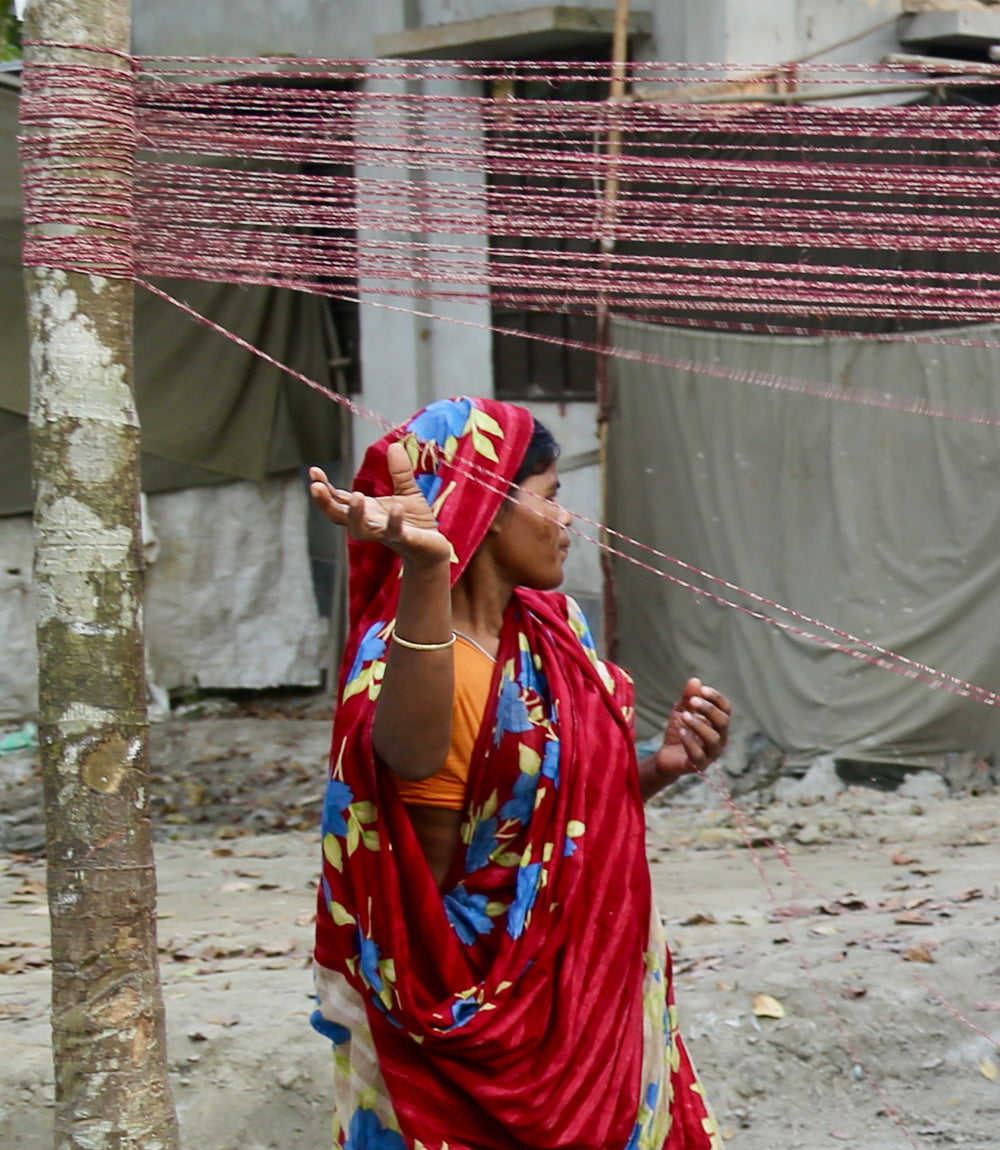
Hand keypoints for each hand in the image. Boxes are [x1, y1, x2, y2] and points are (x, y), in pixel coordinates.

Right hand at [309, 443, 451, 567]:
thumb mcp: (407, 491)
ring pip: (362, 529)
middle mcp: (369, 524)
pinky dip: (394, 521)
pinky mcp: (405, 540)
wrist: (433, 549)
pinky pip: (395, 532)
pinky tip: (395, 506)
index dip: (324, 487)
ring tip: (356, 495)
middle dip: (326, 503)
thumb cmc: (416, 522)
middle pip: (340, 516)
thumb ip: (399, 471)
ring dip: (356, 514)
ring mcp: (385, 534)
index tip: (313, 471)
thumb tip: (394, 445)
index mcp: (366, 511)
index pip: (338, 500)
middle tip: (315, 487)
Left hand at [653, 678, 730, 784]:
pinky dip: (689, 742)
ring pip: (713, 739)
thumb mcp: (681, 710)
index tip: (701, 690)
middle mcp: (720, 738)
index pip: (726, 709)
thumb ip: (688, 697)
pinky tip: (680, 732)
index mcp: (719, 724)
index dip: (716, 698)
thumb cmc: (680, 731)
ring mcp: (711, 753)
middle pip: (723, 722)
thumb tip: (695, 680)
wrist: (667, 756)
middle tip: (692, 701)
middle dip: (709, 709)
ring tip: (683, 716)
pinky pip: (699, 755)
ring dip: (698, 725)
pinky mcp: (699, 765)